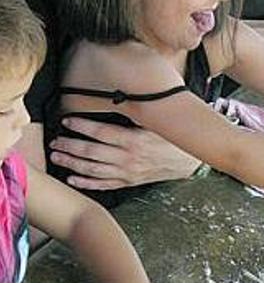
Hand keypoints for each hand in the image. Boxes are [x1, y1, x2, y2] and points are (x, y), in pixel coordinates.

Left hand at [49, 117, 199, 188]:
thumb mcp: (157, 124)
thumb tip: (120, 98)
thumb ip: (138, 114)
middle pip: (91, 152)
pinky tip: (72, 178)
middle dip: (69, 146)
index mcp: (134, 141)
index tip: (67, 120)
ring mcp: (127, 172)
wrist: (188, 162)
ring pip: (93, 169)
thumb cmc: (172, 140)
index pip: (101, 132)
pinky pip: (103, 184)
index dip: (82, 125)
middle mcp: (128, 158)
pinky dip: (86, 183)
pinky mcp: (129, 182)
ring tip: (57, 156)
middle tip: (55, 141)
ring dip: (72, 163)